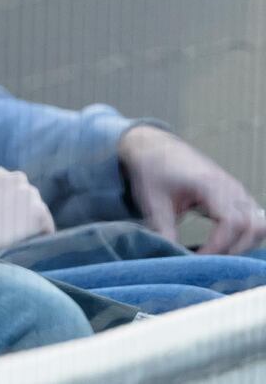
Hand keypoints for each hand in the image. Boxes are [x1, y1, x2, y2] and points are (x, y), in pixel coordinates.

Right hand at [0, 168, 53, 253]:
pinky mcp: (40, 214)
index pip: (12, 189)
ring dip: (30, 222)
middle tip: (10, 230)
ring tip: (18, 239)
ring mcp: (30, 195)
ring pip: (37, 211)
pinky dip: (39, 237)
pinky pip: (46, 229)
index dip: (7, 205)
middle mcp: (17, 178)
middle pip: (26, 197)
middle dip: (20, 211)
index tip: (1, 220)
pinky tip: (26, 246)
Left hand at [119, 126, 265, 253]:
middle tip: (207, 260)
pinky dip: (245, 235)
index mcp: (211, 184)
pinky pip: (254, 219)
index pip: (232, 223)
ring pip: (259, 224)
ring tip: (215, 253)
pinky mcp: (236, 195)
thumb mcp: (152, 201)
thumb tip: (174, 260)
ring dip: (243, 244)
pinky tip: (222, 244)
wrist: (153, 146)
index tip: (198, 258)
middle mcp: (231, 186)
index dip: (219, 246)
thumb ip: (164, 230)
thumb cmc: (152, 169)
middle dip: (233, 249)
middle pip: (252, 227)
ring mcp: (237, 190)